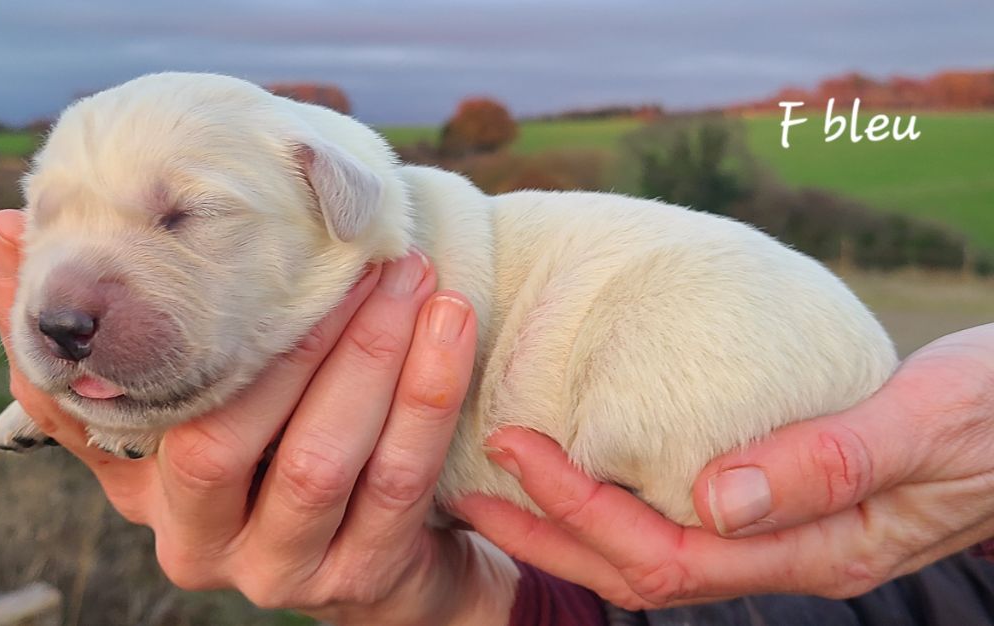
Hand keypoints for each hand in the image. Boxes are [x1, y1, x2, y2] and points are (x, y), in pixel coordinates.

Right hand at [0, 209, 517, 624]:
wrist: (377, 563)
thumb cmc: (280, 461)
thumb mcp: (198, 415)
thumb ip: (134, 345)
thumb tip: (17, 228)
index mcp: (147, 496)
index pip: (98, 419)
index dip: (113, 333)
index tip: (139, 243)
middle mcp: (200, 544)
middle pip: (226, 436)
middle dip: (293, 335)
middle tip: (353, 255)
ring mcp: (282, 571)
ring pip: (323, 457)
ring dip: (371, 353)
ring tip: (409, 274)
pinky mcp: (364, 575)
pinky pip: (401, 477)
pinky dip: (428, 393)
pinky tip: (451, 322)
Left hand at [456, 324, 993, 608]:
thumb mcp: (929, 425)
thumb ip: (830, 462)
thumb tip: (718, 495)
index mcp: (816, 549)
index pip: (667, 553)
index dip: (582, 511)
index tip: (517, 448)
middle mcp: (788, 555)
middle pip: (641, 569)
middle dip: (551, 530)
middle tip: (475, 476)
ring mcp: (786, 535)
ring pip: (656, 549)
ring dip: (573, 520)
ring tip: (503, 479)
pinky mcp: (785, 502)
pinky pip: (684, 516)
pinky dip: (622, 497)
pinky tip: (588, 463)